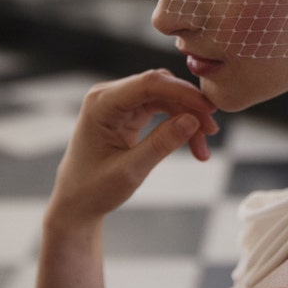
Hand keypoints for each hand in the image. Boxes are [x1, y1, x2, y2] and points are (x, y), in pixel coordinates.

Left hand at [47, 69, 217, 225]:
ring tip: (203, 147)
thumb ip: (161, 144)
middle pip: (162, 87)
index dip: (183, 92)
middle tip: (211, 131)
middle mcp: (111, 95)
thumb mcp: (129, 172)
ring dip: (188, 117)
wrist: (75, 204)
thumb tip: (193, 120)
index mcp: (102, 103)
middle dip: (189, 107)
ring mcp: (121, 102)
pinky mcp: (130, 112)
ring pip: (167, 97)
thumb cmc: (92, 190)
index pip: (149, 83)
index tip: (209, 110)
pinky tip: (193, 144)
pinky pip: (164, 108)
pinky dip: (180, 124)